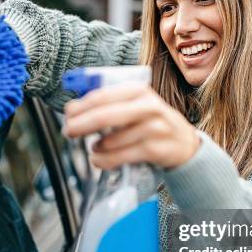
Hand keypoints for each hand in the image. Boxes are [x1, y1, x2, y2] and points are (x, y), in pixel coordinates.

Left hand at [63, 83, 200, 169]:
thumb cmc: (151, 123)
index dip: (80, 107)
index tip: (67, 115)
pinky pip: (120, 157)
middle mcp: (147, 106)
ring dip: (96, 147)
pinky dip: (104, 161)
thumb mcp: (135, 104)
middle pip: (104, 116)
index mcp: (138, 90)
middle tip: (68, 132)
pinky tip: (99, 160)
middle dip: (80, 125)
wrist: (183, 143)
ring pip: (110, 141)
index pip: (101, 96)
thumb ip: (108, 103)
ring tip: (94, 148)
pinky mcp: (154, 149)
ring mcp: (153, 128)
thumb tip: (73, 110)